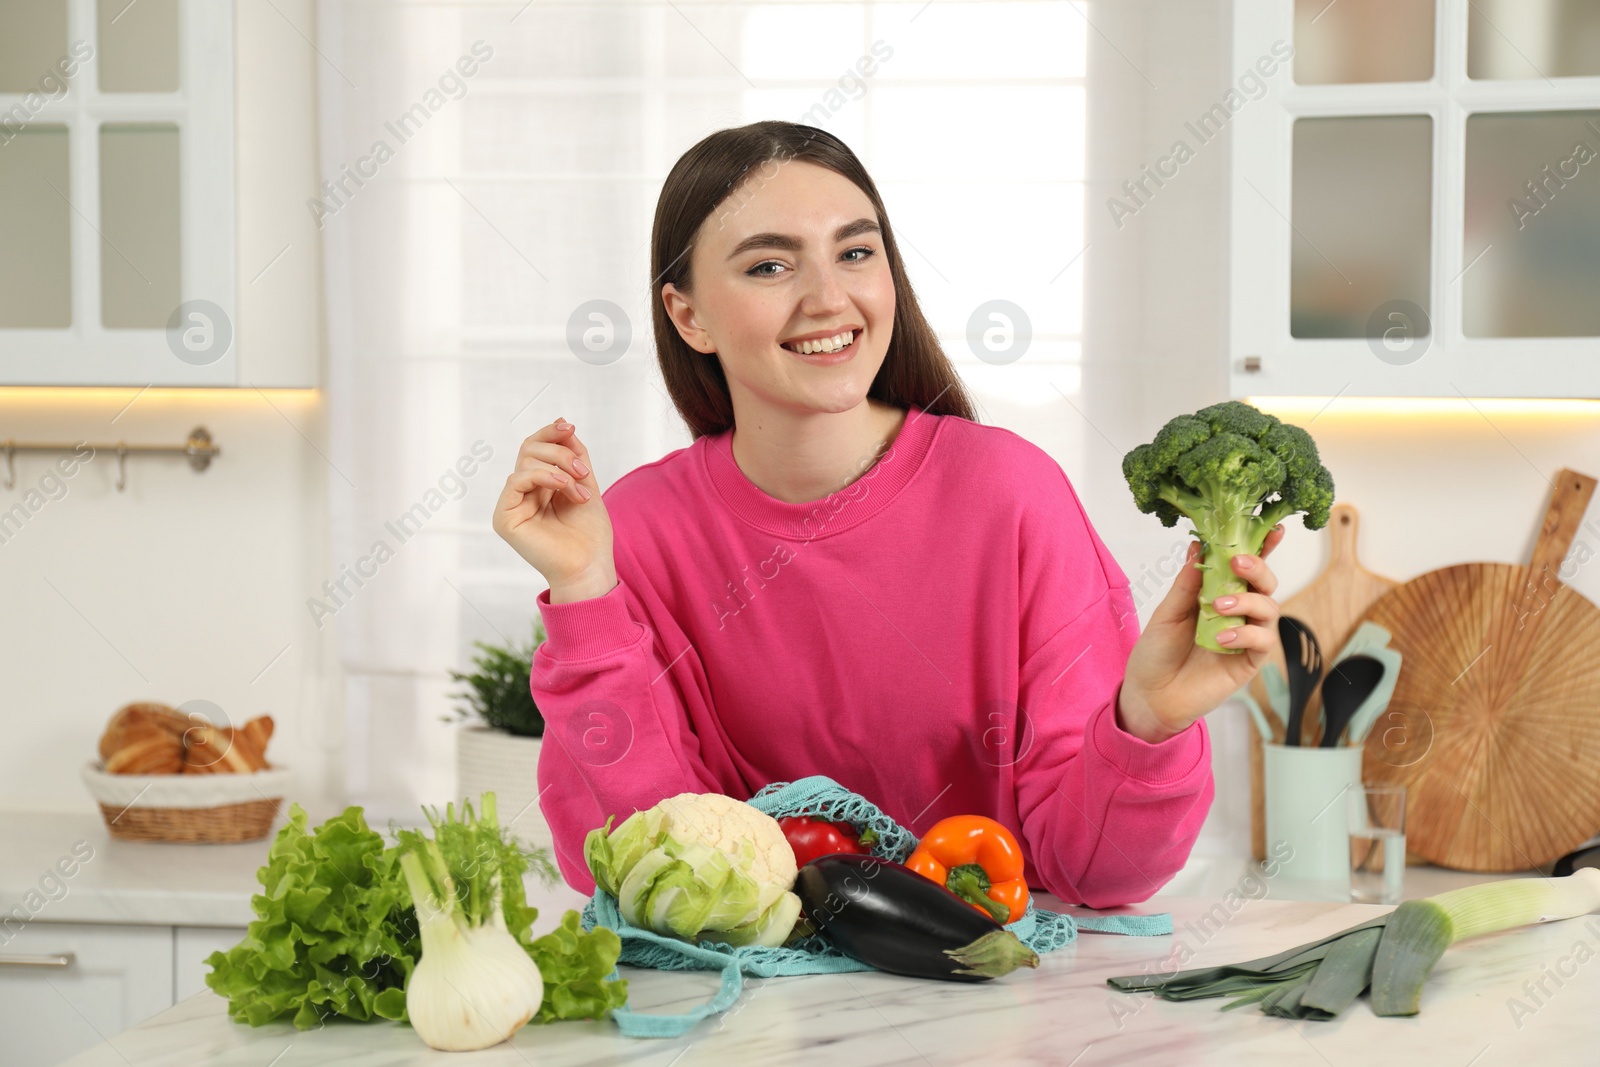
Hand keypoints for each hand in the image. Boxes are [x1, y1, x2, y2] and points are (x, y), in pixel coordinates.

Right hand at [491, 418, 616, 601]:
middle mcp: (521, 493)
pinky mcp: (504, 518)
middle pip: (528, 450)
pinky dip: (544, 477)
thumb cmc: (589, 533)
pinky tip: (565, 488)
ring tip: (580, 492)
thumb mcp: (586, 483)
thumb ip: (574, 456)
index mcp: (538, 485)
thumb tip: (563, 425)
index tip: (569, 426)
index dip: (550, 433)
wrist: (590, 566)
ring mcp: (511, 505)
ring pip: (525, 462)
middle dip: (559, 451)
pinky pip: (516, 480)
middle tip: (583, 470)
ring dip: (560, 469)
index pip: (535, 448)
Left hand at [1116, 526, 1285, 742]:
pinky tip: (1222, 639)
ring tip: (1218, 607)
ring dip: (1247, 602)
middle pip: (1266, 583)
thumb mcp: (1167, 612)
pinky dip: (1246, 635)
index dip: (1261, 547)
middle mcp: (1238, 612)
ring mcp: (1246, 636)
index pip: (1244, 568)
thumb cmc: (1156, 652)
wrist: (1151, 694)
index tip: (1272, 528)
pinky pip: (1264, 641)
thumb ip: (1188, 582)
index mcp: (1218, 594)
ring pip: (1269, 609)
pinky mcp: (1249, 662)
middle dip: (1258, 568)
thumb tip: (1198, 546)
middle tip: (1237, 563)